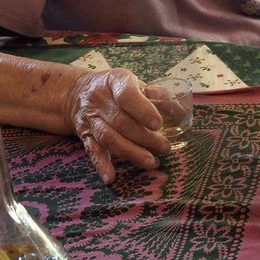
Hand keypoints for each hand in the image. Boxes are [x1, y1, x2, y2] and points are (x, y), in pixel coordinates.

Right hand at [65, 69, 171, 184]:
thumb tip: (181, 112)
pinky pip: (92, 151)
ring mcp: (91, 118)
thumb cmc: (116, 88)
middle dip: (144, 137)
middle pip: (120, 121)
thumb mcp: (136, 83)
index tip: (158, 124)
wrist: (78, 93)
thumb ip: (159, 96)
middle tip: (164, 148)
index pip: (127, 95)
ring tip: (150, 162)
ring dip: (130, 152)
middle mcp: (100, 99)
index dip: (142, 110)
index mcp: (115, 80)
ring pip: (108, 138)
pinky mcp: (85, 135)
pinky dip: (101, 165)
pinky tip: (110, 178)